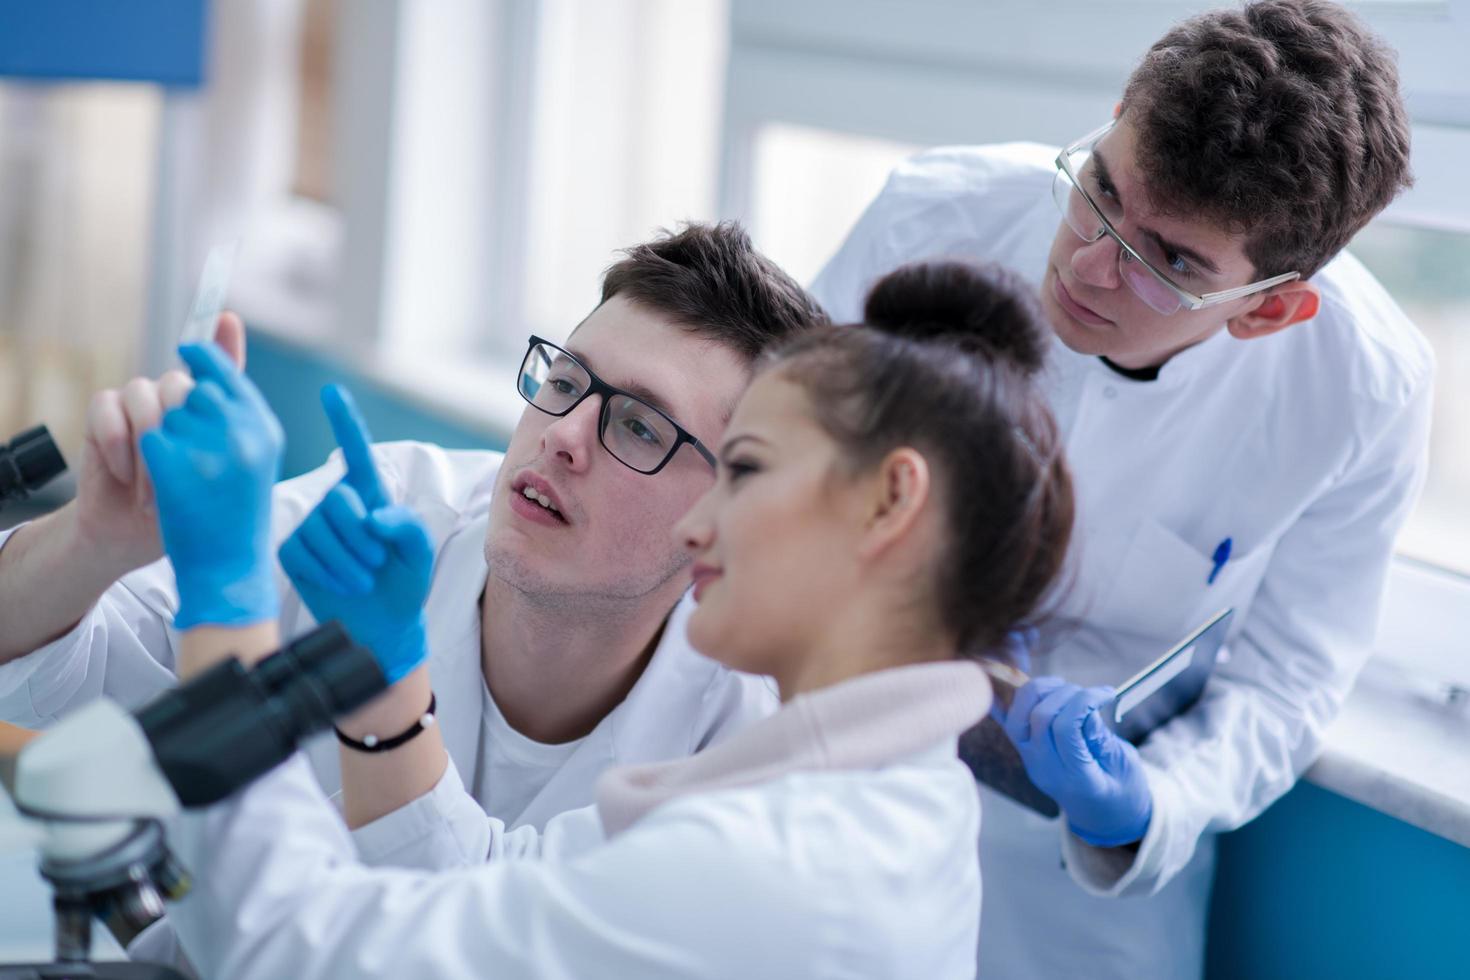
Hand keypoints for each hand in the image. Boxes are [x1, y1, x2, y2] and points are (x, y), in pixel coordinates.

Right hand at [74, 314, 245, 573]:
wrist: (131, 538)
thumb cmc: (180, 509)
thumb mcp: (214, 478)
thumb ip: (229, 429)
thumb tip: (245, 382)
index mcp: (206, 412)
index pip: (216, 366)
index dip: (222, 342)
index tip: (229, 319)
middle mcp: (173, 400)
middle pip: (181, 384)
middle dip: (181, 432)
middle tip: (182, 477)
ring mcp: (138, 405)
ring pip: (145, 394)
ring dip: (150, 448)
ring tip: (152, 493)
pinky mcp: (103, 416)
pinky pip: (109, 408)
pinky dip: (117, 444)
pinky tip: (124, 475)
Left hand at [139, 341, 283, 628]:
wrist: (224, 573)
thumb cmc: (235, 511)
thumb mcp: (250, 450)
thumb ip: (234, 392)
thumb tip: (224, 318)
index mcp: (265, 430)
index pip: (226, 372)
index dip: (203, 358)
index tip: (185, 350)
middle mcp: (243, 434)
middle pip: (187, 390)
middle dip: (175, 413)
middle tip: (184, 451)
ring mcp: (208, 450)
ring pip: (159, 412)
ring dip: (155, 438)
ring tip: (172, 477)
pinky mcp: (172, 468)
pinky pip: (141, 438)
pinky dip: (137, 459)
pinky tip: (153, 486)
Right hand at [278, 385, 433, 683]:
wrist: (381, 626)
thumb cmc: (403, 583)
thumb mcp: (418, 553)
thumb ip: (406, 527)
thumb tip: (370, 516)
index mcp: (369, 494)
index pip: (355, 451)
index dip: (343, 421)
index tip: (332, 391)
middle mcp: (336, 504)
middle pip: (339, 500)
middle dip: (362, 537)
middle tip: (376, 563)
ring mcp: (310, 526)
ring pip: (322, 530)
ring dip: (350, 562)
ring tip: (364, 578)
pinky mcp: (292, 551)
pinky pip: (304, 553)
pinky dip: (331, 574)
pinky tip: (345, 586)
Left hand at [996, 678, 1152, 847]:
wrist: (1104, 815)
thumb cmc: (1121, 789)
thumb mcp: (1124, 766)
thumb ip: (1102, 739)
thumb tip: (1085, 707)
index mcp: (1076, 778)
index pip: (1066, 729)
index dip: (1085, 701)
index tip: (1107, 692)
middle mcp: (1046, 769)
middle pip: (1038, 717)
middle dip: (1064, 693)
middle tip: (1089, 693)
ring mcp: (1030, 760)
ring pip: (1017, 715)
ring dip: (1040, 691)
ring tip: (1068, 689)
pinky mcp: (1024, 751)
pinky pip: (1010, 719)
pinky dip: (1021, 699)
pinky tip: (1046, 690)